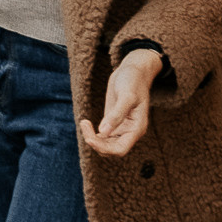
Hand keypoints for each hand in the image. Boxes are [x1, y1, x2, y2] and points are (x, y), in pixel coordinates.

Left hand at [78, 46, 167, 163]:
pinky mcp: (113, 123)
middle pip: (111, 150)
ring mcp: (122, 128)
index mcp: (137, 129)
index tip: (90, 138)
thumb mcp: (126, 95)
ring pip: (106, 145)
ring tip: (84, 122)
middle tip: (84, 124)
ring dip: (93, 138)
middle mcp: (130, 132)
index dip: (104, 148)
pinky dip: (93, 134)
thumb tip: (103, 132)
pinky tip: (86, 123)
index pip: (120, 149)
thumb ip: (116, 115)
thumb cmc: (133, 80)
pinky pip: (103, 137)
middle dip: (96, 143)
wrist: (133, 71)